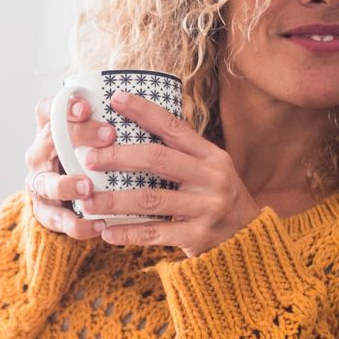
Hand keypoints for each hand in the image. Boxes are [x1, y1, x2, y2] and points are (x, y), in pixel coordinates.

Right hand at [24, 96, 114, 239]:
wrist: (67, 199)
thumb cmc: (90, 159)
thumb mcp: (96, 140)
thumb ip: (111, 127)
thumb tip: (155, 111)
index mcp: (49, 130)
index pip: (48, 110)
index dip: (64, 106)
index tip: (87, 106)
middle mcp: (39, 154)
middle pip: (49, 139)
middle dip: (78, 135)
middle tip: (108, 135)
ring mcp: (39, 183)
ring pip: (46, 182)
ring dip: (66, 184)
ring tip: (87, 188)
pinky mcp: (44, 211)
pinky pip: (56, 219)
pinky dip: (76, 225)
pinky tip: (98, 226)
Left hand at [82, 92, 261, 256]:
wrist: (251, 240)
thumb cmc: (218, 199)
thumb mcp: (210, 170)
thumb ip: (181, 154)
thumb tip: (136, 127)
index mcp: (211, 156)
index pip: (174, 127)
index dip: (143, 111)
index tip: (115, 98)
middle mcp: (211, 178)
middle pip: (157, 159)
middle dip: (118, 157)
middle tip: (89, 159)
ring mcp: (206, 208)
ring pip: (150, 199)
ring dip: (113, 201)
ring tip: (86, 202)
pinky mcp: (198, 236)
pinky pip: (155, 233)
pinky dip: (127, 232)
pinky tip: (107, 232)